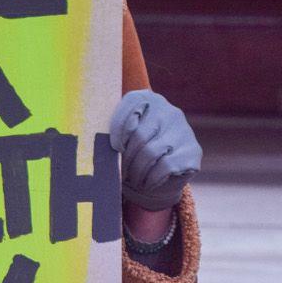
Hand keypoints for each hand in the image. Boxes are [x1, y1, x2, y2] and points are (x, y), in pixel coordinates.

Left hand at [107, 90, 200, 211]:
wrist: (165, 174)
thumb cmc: (136, 152)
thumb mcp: (123, 136)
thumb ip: (112, 131)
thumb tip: (88, 139)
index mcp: (149, 100)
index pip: (130, 108)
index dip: (118, 131)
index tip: (115, 148)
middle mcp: (170, 111)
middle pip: (139, 136)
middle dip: (126, 159)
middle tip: (121, 172)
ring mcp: (184, 131)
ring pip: (151, 153)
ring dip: (137, 172)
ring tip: (132, 179)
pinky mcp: (193, 151)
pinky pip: (165, 167)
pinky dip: (151, 179)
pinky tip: (148, 182)